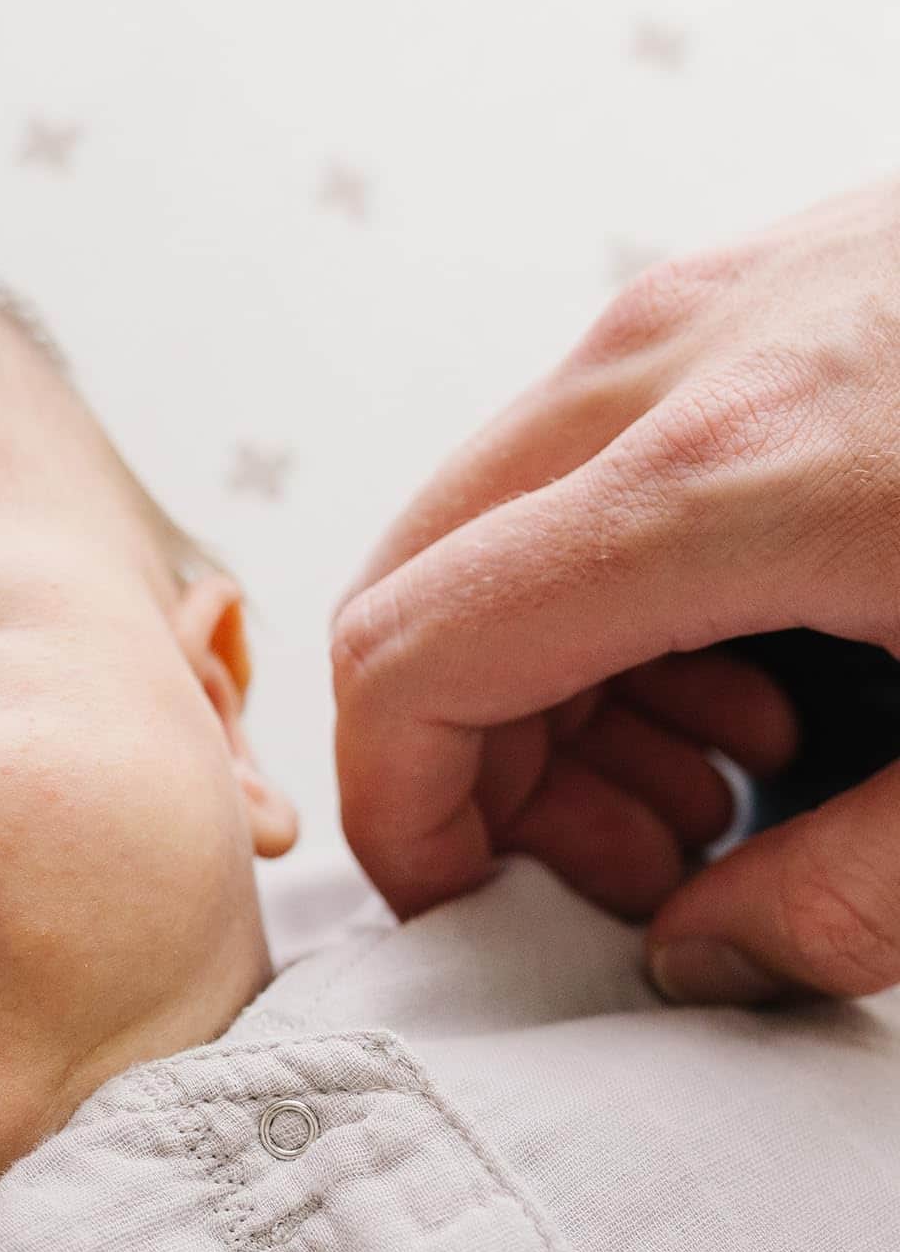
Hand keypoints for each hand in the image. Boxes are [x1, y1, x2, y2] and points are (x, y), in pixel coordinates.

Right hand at [329, 172, 899, 1003]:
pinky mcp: (762, 291)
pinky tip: (763, 663)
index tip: (471, 905)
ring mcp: (711, 302)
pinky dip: (614, 599)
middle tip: (630, 859)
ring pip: (489, 526)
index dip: (401, 815)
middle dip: (472, 762)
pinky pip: (583, 466)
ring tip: (715, 776)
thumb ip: (849, 905)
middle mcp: (677, 360)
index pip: (408, 654)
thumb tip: (699, 960)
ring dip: (548, 686)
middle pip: (417, 585)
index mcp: (726, 478)